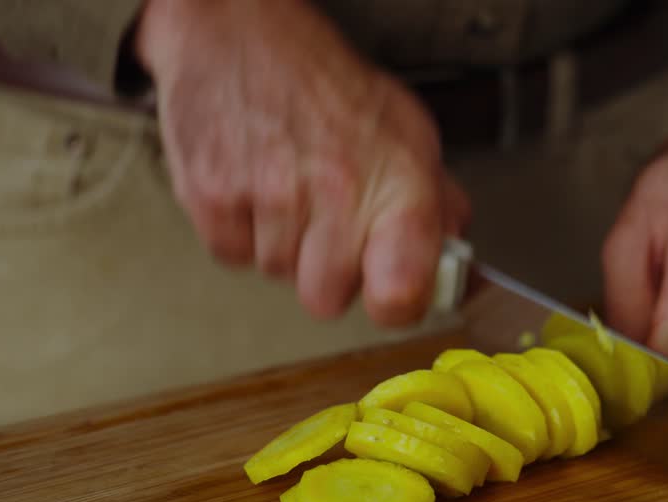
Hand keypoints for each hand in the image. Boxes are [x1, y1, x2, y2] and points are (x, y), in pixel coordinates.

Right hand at [134, 0, 469, 325]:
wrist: (240, 31)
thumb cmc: (327, 83)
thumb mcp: (406, 130)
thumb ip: (436, 202)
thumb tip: (455, 265)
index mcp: (397, 180)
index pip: (402, 290)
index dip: (396, 304)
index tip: (391, 294)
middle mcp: (336, 189)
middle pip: (326, 298)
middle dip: (326, 271)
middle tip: (326, 222)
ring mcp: (269, 194)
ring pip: (277, 274)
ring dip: (283, 244)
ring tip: (288, 186)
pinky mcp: (212, 196)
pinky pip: (232, 256)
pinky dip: (240, 230)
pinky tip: (254, 184)